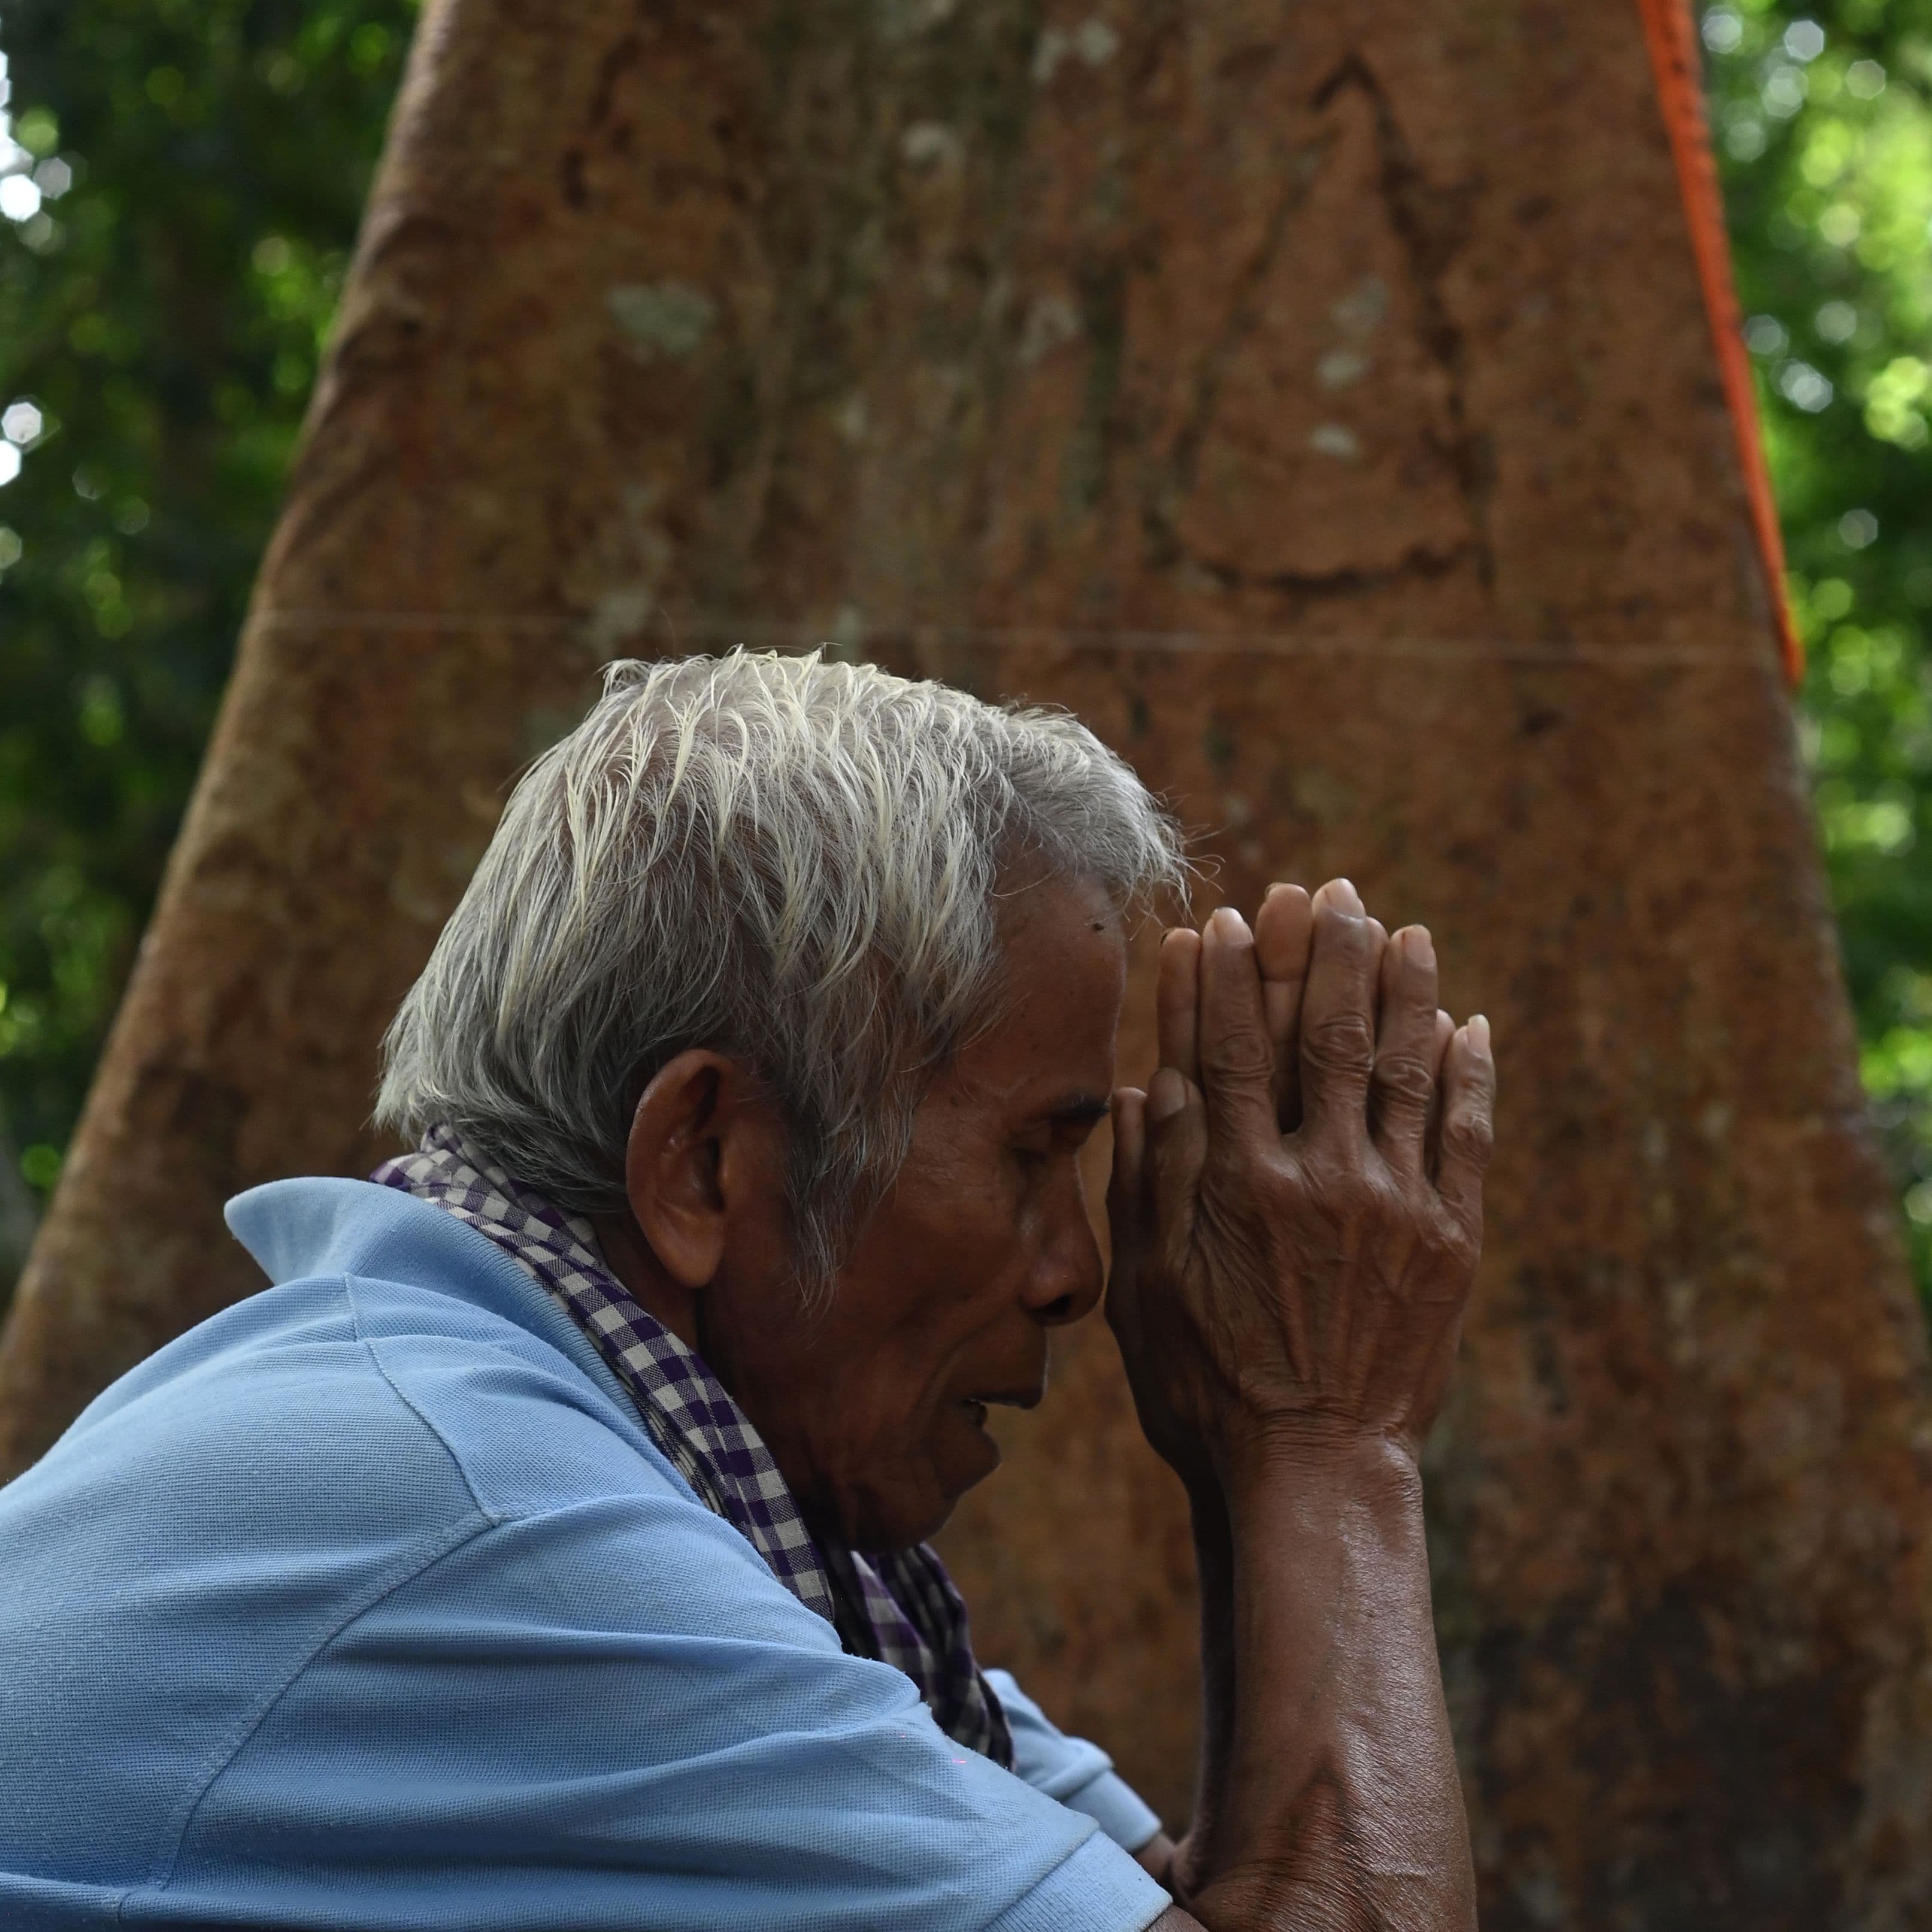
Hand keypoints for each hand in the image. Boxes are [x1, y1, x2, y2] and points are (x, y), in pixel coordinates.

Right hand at [1106, 879, 1494, 1483]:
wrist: (1314, 1471)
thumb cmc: (1208, 1386)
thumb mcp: (1148, 1287)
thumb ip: (1149, 1181)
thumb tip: (1144, 1082)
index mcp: (1237, 1186)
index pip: (1227, 1051)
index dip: (1224, 979)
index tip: (1226, 919)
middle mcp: (1320, 1179)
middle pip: (1321, 1039)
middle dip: (1323, 956)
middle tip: (1329, 892)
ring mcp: (1395, 1206)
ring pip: (1402, 1072)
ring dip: (1404, 994)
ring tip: (1406, 931)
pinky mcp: (1451, 1242)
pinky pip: (1467, 1140)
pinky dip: (1469, 1079)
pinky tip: (1467, 1027)